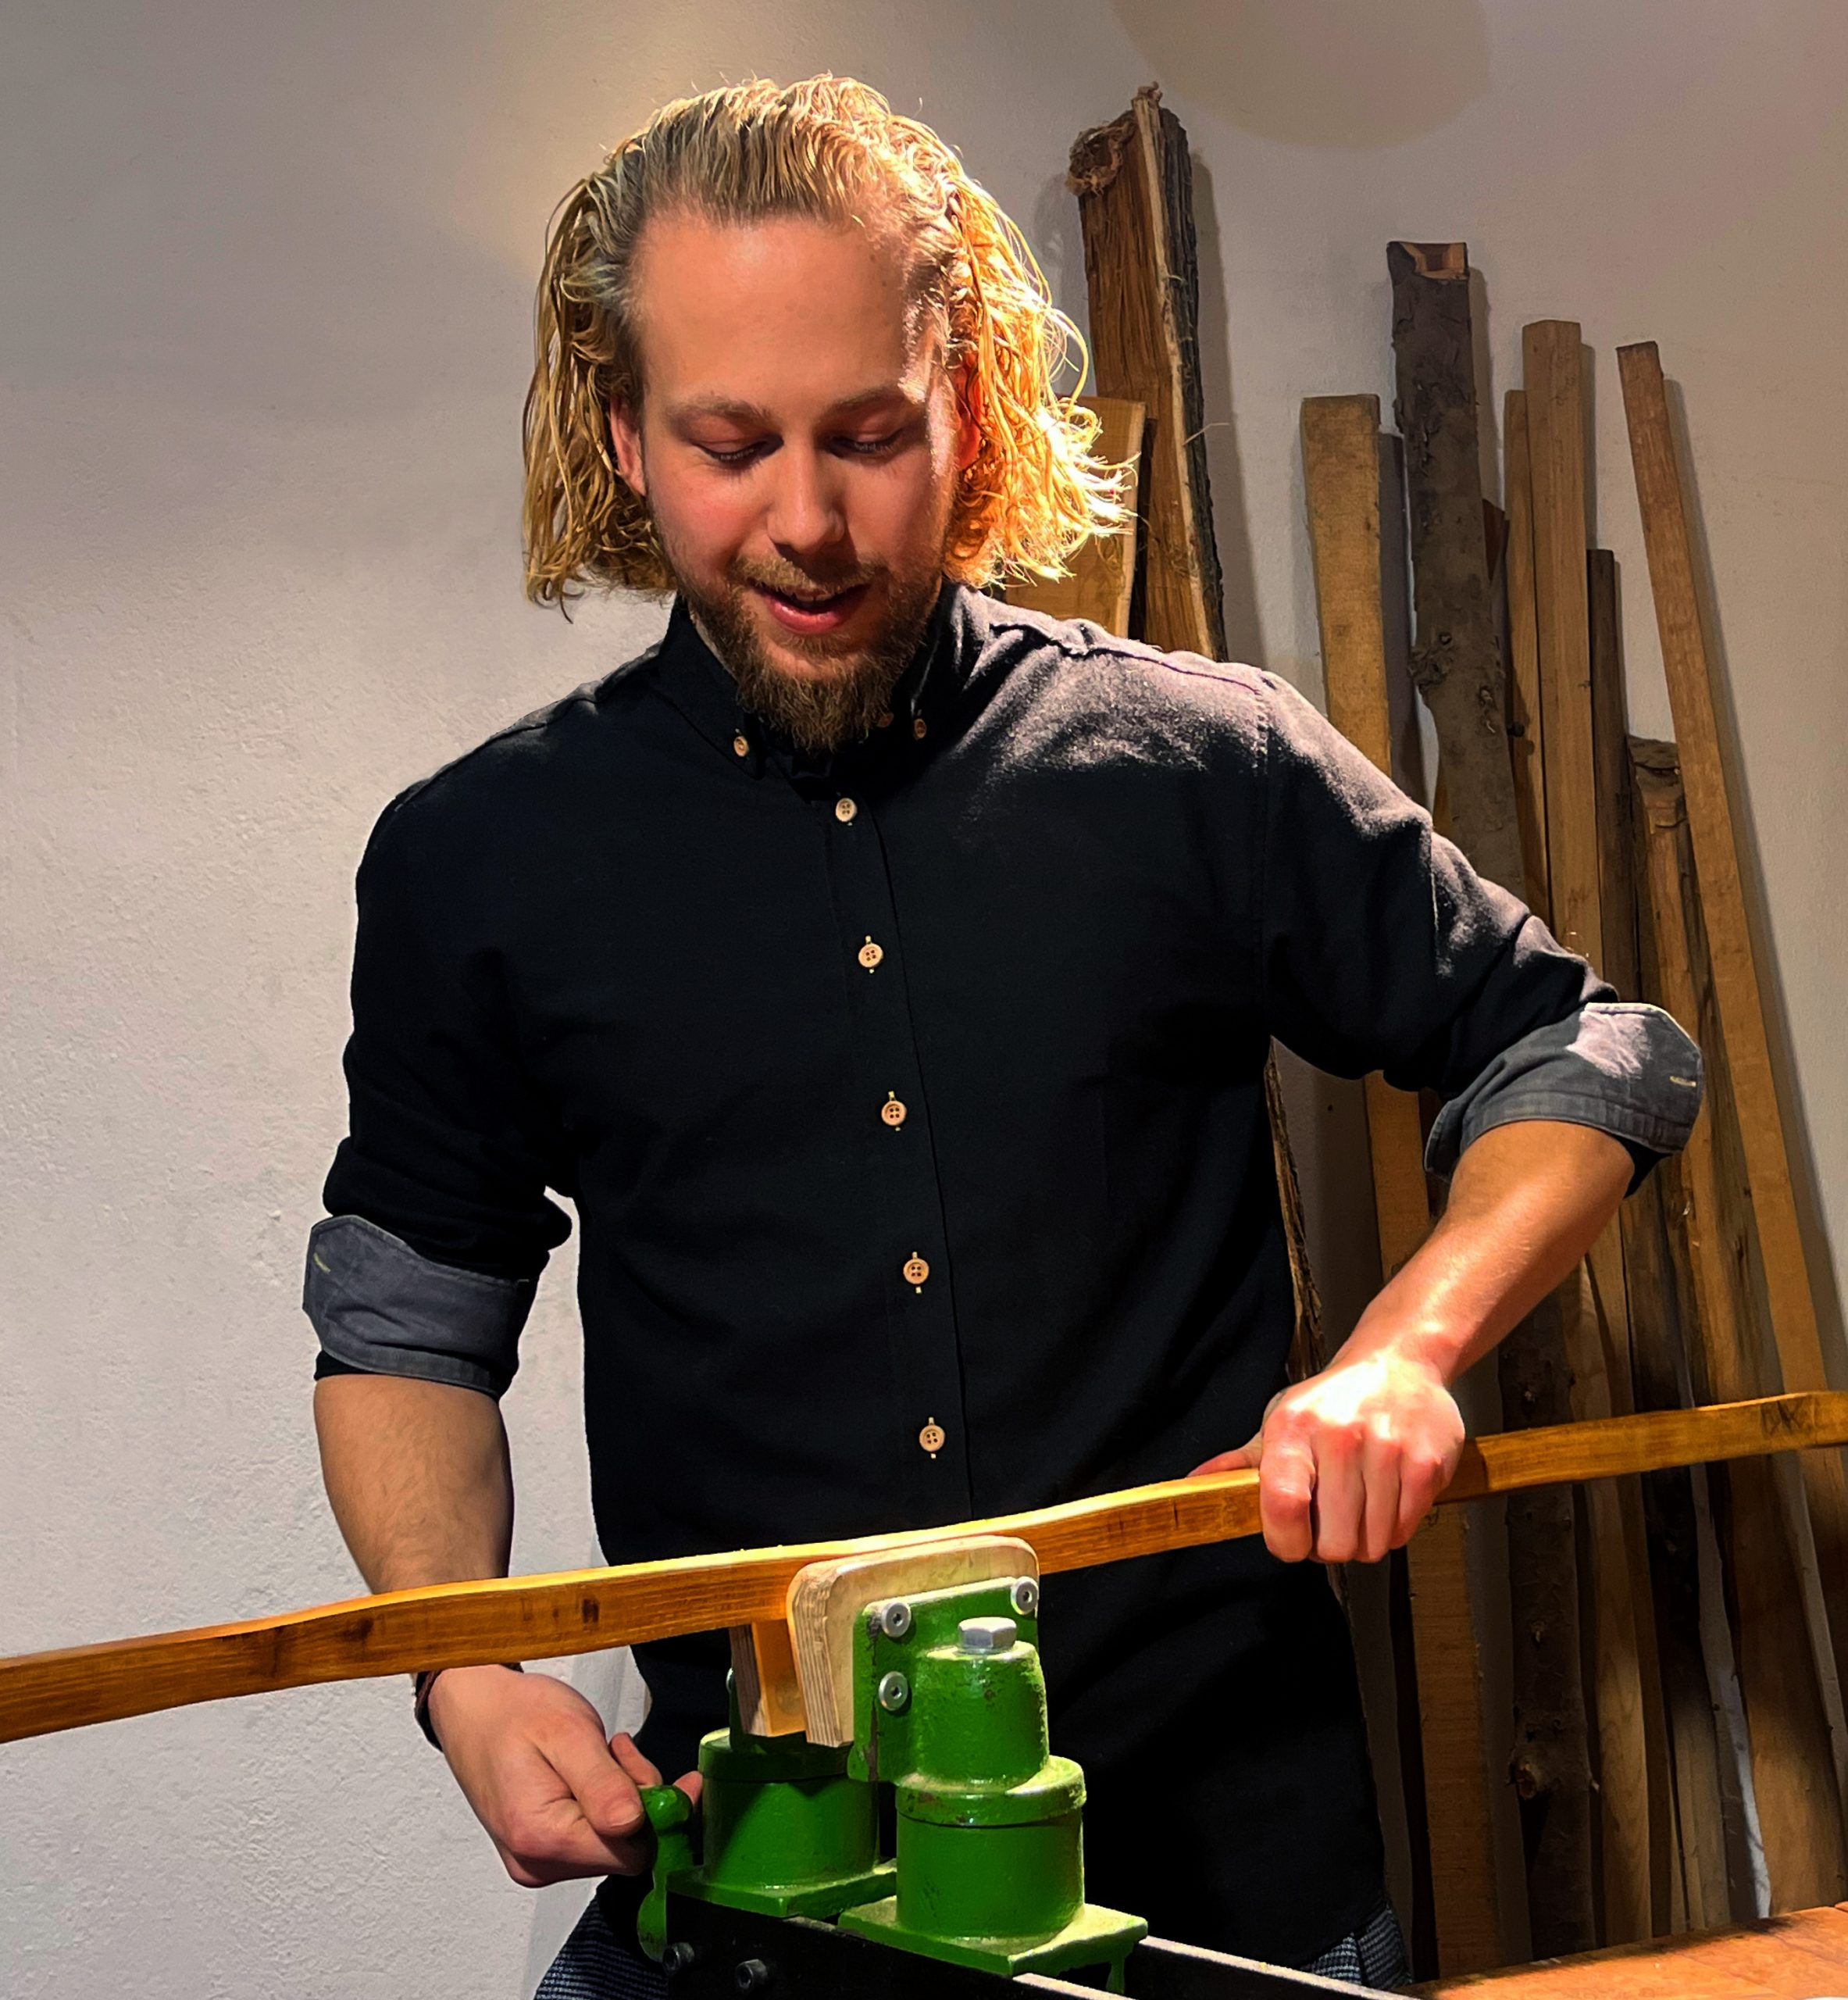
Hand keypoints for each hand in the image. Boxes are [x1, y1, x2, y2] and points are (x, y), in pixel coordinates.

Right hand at [426, 1664, 701, 1886]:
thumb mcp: (567, 1733)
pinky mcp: (541, 1850)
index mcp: (540, 1838)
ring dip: (623, 1797)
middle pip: (624, 1850)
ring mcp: (537, 1860)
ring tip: (602, 1754)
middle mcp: (536, 1862)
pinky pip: (594, 1837)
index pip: (630, 1853)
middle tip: (621, 1751)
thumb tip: (634, 1824)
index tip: (680, 1779)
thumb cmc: (514, 1713)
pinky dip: (606, 1803)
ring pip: (613, 1843)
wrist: (474, 1709)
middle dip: (640, 1801)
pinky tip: (593, 1770)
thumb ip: (603, 1783)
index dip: (661, 1815)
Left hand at [1190, 1348, 1463, 1563]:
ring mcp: (1387, 1450)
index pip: (1283, 1506)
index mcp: (1294, 1428)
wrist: (1400, 1363)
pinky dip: (1394, 1528)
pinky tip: (1386, 1497)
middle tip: (1331, 1521)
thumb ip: (1242, 1461)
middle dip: (1329, 1545)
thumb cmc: (1335, 1400)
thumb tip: (1197, 1485)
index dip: (1285, 1542)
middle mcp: (1340, 1437)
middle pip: (1333, 1543)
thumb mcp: (1281, 1419)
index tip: (1291, 1543)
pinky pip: (1404, 1532)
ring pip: (1372, 1544)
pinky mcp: (1426, 1464)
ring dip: (1364, 1538)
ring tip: (1359, 1505)